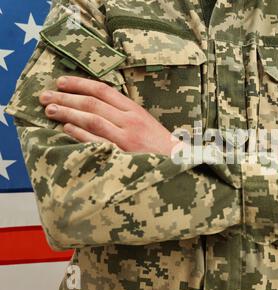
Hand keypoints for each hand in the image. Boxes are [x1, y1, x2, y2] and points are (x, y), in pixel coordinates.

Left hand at [39, 76, 178, 155]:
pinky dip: (80, 133)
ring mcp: (126, 137)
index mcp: (135, 110)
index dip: (80, 84)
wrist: (177, 165)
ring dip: (68, 113)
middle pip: (92, 103)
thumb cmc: (159, 146)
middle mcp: (130, 121)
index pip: (103, 91)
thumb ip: (123, 113)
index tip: (61, 82)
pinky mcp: (122, 154)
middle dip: (66, 97)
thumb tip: (95, 105)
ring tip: (50, 109)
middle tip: (44, 96)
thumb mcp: (145, 123)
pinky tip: (66, 128)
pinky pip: (97, 140)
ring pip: (92, 119)